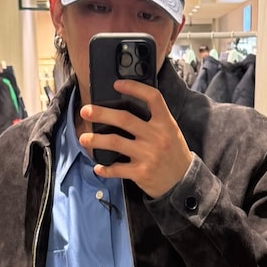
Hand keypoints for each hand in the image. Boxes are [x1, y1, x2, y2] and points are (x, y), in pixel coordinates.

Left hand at [80, 80, 192, 199]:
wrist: (183, 182)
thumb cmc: (173, 154)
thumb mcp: (171, 132)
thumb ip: (154, 120)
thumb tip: (126, 107)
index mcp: (165, 123)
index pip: (152, 98)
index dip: (134, 88)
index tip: (117, 84)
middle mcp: (157, 137)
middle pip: (124, 119)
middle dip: (101, 113)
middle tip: (85, 111)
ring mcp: (148, 155)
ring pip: (115, 142)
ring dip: (95, 140)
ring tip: (83, 139)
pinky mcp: (141, 172)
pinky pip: (117, 169)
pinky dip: (105, 169)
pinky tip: (98, 167)